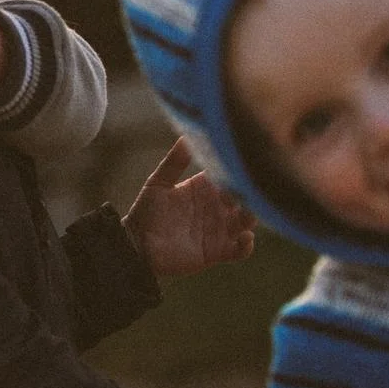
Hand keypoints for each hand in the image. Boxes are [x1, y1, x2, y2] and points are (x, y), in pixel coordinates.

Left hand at [124, 137, 254, 277]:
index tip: (240, 167)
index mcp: (204, 188)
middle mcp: (216, 207)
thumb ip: (173, 162)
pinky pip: (240, 250)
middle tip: (245, 191)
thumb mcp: (158, 183)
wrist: (137, 245)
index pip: (227, 176)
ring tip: (248, 213)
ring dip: (251, 216)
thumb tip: (186, 136)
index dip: (234, 172)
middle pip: (243, 198)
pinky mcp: (217, 252)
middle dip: (248, 194)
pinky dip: (247, 245)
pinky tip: (244, 237)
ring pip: (246, 221)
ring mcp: (219, 230)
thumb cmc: (146, 211)